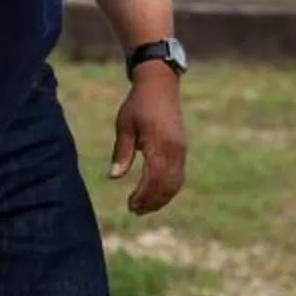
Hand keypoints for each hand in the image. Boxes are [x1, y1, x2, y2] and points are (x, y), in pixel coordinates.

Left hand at [109, 69, 188, 215]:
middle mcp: (174, 149)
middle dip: (152, 201)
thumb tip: (113, 177)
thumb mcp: (124, 125)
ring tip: (143, 207)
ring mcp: (181, 150)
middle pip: (167, 185)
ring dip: (161, 198)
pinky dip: (169, 189)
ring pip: (176, 183)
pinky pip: (179, 175)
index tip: (130, 205)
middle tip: (134, 210)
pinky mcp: (182, 149)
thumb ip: (121, 152)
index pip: (153, 178)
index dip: (143, 195)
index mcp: (159, 143)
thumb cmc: (138, 104)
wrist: (160, 85)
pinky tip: (155, 194)